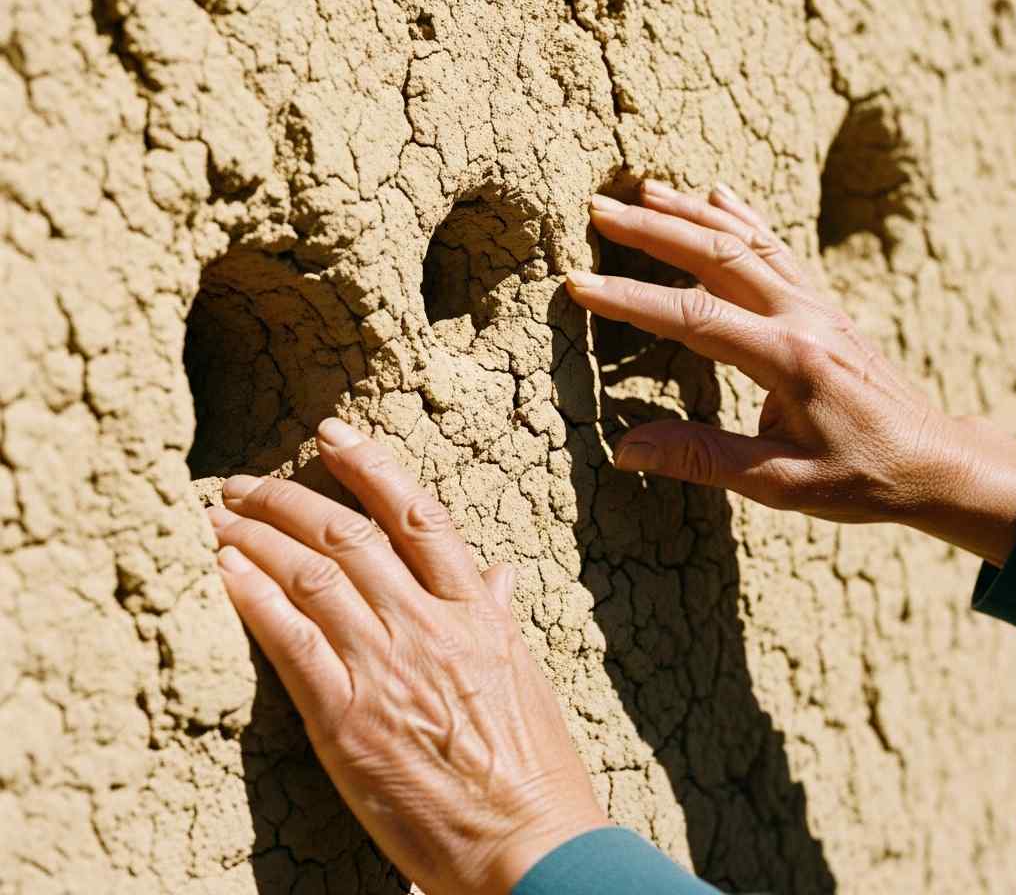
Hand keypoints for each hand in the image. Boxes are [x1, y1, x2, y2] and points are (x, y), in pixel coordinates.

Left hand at [207, 421, 605, 894]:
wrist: (529, 844)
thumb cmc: (533, 763)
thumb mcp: (524, 673)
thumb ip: (498, 613)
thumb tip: (498, 573)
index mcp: (475, 610)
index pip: (418, 514)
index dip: (371, 465)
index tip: (332, 433)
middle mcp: (428, 626)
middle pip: (349, 536)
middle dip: (289, 497)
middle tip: (244, 481)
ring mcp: (386, 669)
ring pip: (313, 576)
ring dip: (258, 536)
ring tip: (220, 515)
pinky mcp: (347, 721)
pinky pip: (292, 643)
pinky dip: (254, 599)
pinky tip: (225, 571)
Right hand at [567, 180, 1015, 565]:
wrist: (934, 460)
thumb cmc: (861, 476)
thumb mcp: (781, 483)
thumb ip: (704, 459)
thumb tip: (626, 448)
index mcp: (787, 359)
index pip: (693, 318)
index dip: (631, 300)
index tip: (581, 283)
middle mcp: (802, 316)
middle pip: (716, 256)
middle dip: (652, 230)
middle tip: (599, 209)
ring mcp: (815, 303)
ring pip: (745, 240)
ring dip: (690, 212)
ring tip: (643, 190)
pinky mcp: (822, 303)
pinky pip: (775, 246)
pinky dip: (741, 216)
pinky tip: (717, 193)